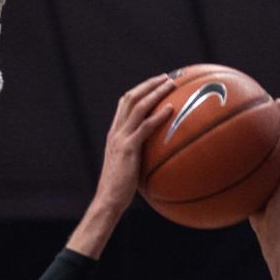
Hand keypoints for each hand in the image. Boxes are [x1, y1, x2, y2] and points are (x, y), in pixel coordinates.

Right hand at [93, 75, 175, 216]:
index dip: (140, 91)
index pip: (125, 104)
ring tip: (172, 85)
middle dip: (149, 85)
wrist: (108, 201)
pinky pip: (145, 127)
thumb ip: (139, 157)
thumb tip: (158, 156)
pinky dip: (158, 116)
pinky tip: (171, 110)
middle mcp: (116, 132)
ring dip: (156, 92)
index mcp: (115, 134)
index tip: (156, 84)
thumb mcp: (129, 168)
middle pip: (130, 98)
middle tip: (167, 78)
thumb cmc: (120, 191)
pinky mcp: (128, 149)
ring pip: (138, 106)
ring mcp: (120, 139)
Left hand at [249, 102, 279, 258]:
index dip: (269, 128)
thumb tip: (211, 173)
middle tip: (269, 101)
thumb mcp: (243, 195)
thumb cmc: (258, 221)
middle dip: (278, 117)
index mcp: (278, 171)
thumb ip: (235, 181)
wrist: (274, 233)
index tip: (259, 113)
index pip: (275, 145)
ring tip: (277, 103)